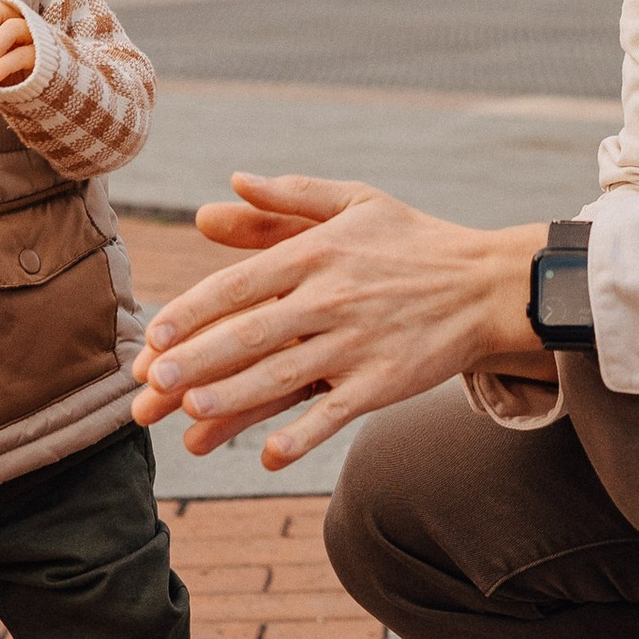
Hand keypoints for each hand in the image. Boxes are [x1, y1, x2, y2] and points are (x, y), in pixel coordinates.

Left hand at [132, 172, 546, 466]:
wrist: (485, 284)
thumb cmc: (413, 240)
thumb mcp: (356, 201)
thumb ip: (290, 196)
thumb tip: (231, 182)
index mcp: (318, 252)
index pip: (241, 283)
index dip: (194, 310)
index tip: (154, 334)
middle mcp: (332, 298)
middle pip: (252, 334)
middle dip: (198, 361)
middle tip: (152, 383)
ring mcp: (357, 343)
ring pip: (284, 376)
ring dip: (235, 399)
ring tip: (191, 415)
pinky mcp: (382, 382)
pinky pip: (334, 413)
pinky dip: (302, 436)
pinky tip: (268, 456)